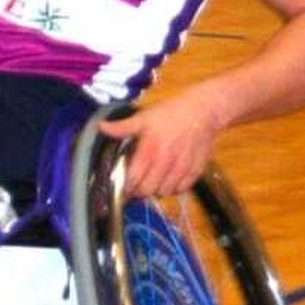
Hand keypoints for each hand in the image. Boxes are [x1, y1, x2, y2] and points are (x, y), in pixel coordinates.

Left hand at [98, 88, 228, 198]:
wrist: (203, 111)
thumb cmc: (172, 113)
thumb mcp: (144, 118)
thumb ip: (122, 127)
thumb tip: (101, 127)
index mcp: (151, 148)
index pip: (134, 179)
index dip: (127, 186)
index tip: (125, 184)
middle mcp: (166, 161)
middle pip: (148, 190)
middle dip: (140, 190)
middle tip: (139, 184)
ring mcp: (182, 167)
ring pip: (164, 193)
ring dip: (157, 190)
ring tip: (154, 180)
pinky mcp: (195, 171)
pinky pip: (181, 190)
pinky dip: (174, 188)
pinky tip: (170, 178)